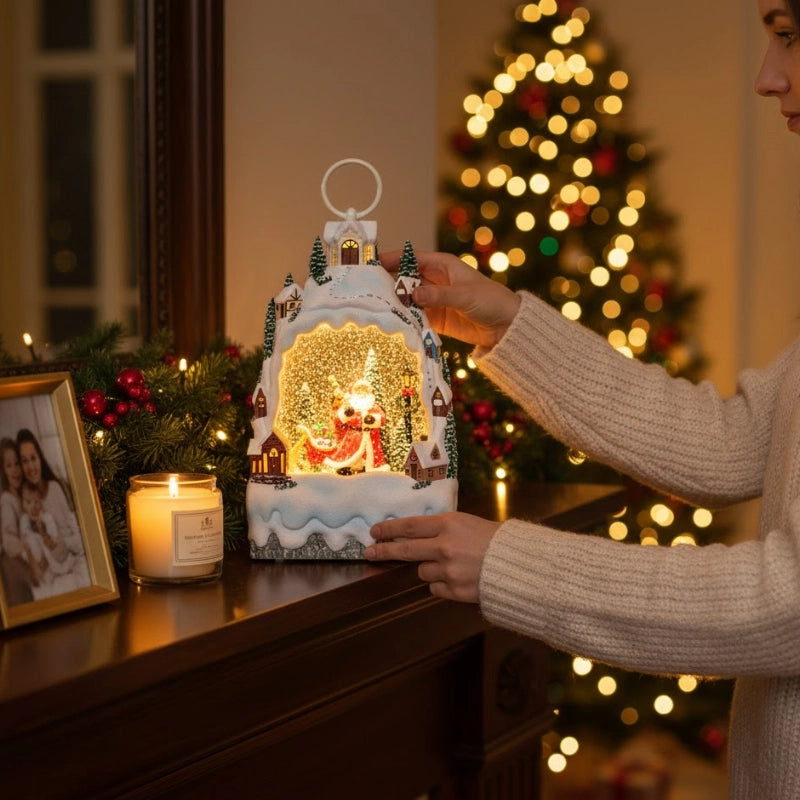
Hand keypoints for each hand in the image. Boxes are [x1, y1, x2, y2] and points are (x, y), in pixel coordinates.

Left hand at [364, 512, 500, 601]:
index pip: (409, 526)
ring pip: (422, 572)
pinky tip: (458, 578)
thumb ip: (444, 528)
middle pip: (405, 550)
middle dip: (384, 551)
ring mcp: (449, 571)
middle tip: (369, 552)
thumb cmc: (498, 541)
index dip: (389, 529)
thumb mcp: (469, 523)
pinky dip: (442, 585)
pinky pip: (435, 588)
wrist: (522, 567)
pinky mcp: (455, 591)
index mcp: (449, 525)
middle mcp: (445, 547)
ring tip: (451, 564)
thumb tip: (417, 533)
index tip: (375, 531)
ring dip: (429, 568)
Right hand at [380, 250, 520, 349]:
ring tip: (374, 308)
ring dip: (394, 303)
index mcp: (442, 266)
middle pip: (404, 279)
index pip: (410, 259)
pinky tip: (391, 323)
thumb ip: (438, 295)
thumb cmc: (491, 301)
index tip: (371, 264)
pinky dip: (404, 319)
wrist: (507, 326)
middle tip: (366, 290)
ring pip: (407, 299)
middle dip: (387, 283)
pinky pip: (414, 316)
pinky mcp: (435, 318)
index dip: (391, 260)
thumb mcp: (464, 295)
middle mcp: (434, 280)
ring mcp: (433, 300)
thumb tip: (413, 295)